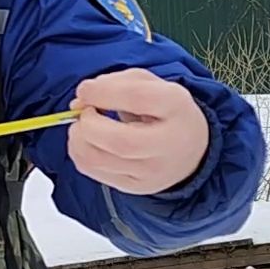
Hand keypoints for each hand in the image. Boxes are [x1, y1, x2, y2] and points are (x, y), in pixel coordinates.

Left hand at [66, 69, 208, 195]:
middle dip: (87, 123)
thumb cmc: (164, 112)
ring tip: (84, 127)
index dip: (102, 92)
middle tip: (85, 112)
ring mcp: (152, 170)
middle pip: (117, 140)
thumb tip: (80, 99)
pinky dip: (79, 153)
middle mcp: (167, 143)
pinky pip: (92, 171)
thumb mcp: (149, 84)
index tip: (85, 90)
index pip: (136, 98)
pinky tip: (89, 142)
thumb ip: (114, 83)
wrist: (191, 150)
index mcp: (175, 106)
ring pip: (97, 159)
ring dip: (77, 139)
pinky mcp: (135, 185)